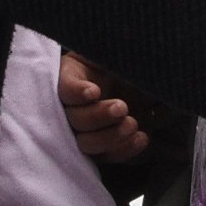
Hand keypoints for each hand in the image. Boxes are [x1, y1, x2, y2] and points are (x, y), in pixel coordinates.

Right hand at [57, 50, 148, 164]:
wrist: (141, 80)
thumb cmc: (124, 60)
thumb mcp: (116, 52)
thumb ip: (116, 55)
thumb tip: (130, 49)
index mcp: (73, 76)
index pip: (65, 87)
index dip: (76, 91)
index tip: (94, 91)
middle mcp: (74, 106)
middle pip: (74, 119)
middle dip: (97, 116)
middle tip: (121, 108)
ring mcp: (88, 130)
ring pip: (86, 143)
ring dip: (109, 137)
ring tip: (132, 125)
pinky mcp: (104, 147)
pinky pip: (108, 156)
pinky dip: (124, 149)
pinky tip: (141, 138)